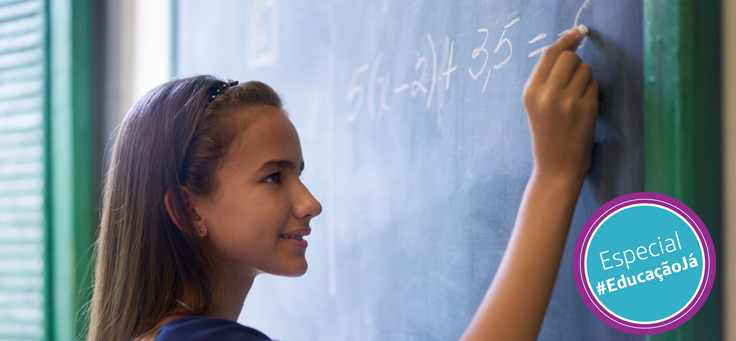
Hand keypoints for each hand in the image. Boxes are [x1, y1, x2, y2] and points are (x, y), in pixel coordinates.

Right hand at [522, 27, 598, 182]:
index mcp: (531, 92)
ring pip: (585, 69)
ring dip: (585, 79)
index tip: (575, 34)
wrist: (555, 168)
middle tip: (574, 80)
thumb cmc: (547, 136)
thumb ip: (546, 79)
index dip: (565, 41)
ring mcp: (567, 101)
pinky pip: (594, 86)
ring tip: (576, 99)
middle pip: (569, 58)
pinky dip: (592, 93)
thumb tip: (567, 49)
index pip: (549, 54)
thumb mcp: (535, 106)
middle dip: (576, 63)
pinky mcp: (586, 109)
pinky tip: (583, 109)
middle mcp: (547, 94)